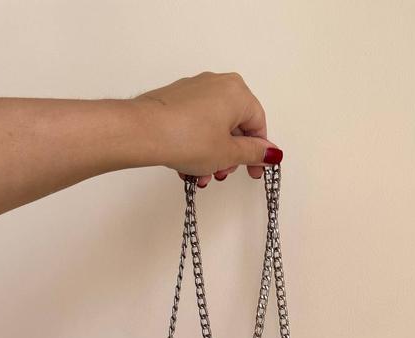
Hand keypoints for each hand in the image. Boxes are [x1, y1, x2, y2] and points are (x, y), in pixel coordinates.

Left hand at [132, 71, 282, 187]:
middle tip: (221, 173)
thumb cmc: (186, 138)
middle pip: (235, 127)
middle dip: (229, 156)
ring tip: (200, 174)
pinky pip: (196, 124)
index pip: (258, 125)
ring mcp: (195, 90)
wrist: (144, 132)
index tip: (253, 171)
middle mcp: (218, 84)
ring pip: (213, 128)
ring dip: (211, 155)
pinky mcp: (176, 99)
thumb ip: (254, 154)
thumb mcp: (228, 154)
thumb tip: (270, 153)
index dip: (258, 153)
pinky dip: (196, 145)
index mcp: (238, 92)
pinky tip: (186, 165)